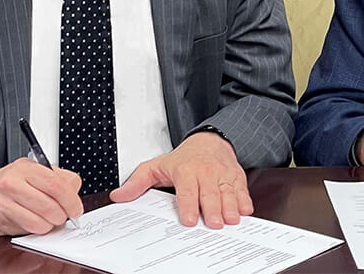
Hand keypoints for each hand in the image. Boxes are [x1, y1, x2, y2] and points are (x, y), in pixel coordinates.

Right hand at [0, 159, 82, 235]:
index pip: (56, 185)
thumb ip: (57, 177)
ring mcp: (4, 204)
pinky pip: (28, 231)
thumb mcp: (33, 169)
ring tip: (49, 218)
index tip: (76, 208)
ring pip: (40, 223)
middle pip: (50, 207)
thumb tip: (74, 191)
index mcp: (25, 168)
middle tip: (64, 215)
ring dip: (50, 224)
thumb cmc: (10, 180)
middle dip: (62, 215)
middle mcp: (12, 185)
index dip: (71, 200)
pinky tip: (35, 221)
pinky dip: (37, 229)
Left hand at [110, 131, 250, 227]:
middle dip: (212, 209)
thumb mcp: (157, 166)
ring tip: (230, 220)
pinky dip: (244, 200)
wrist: (210, 140)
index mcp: (186, 171)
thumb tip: (119, 196)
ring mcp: (222, 175)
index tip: (189, 220)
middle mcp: (206, 172)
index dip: (188, 205)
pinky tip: (244, 210)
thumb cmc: (183, 158)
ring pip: (227, 192)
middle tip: (213, 224)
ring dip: (230, 207)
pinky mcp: (236, 177)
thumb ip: (137, 182)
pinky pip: (242, 189)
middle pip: (209, 193)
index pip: (187, 190)